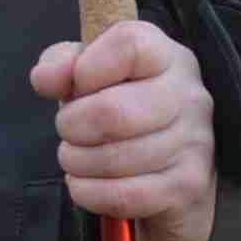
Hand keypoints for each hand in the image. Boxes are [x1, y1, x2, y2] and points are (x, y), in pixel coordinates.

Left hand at [32, 17, 215, 240]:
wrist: (175, 170)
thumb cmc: (125, 110)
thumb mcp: (93, 76)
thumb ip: (62, 65)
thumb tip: (46, 78)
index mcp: (167, 56)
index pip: (128, 45)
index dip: (86, 67)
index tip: (76, 85)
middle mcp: (189, 95)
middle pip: (113, 111)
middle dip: (72, 126)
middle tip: (68, 131)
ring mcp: (194, 143)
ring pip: (113, 158)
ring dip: (77, 162)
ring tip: (75, 157)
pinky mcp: (187, 186)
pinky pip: (122, 196)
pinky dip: (88, 192)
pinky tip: (85, 183)